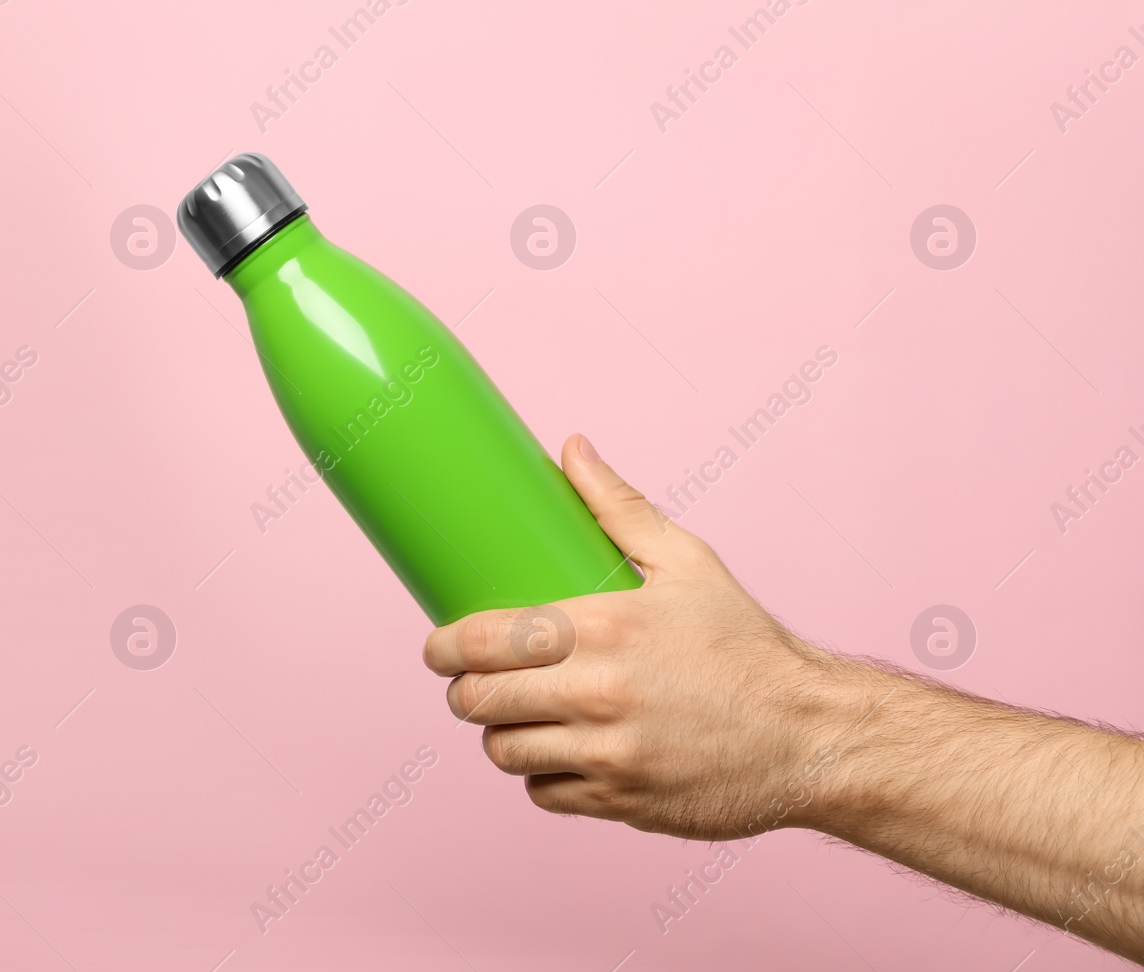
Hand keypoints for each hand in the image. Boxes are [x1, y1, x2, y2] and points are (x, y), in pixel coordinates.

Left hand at [423, 434, 875, 841]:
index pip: (482, 640)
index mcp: (603, 626)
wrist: (811, 735)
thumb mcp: (688, 563)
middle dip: (463, 691)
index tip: (437, 647)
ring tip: (513, 717)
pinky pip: (545, 792)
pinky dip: (541, 775)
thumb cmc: (746, 646)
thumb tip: (571, 449)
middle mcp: (597, 693)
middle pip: (479, 701)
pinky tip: (556, 752)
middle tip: (470, 683)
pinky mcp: (621, 801)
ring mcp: (608, 753)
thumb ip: (619, 509)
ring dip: (498, 734)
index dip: (443, 647)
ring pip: (504, 751)